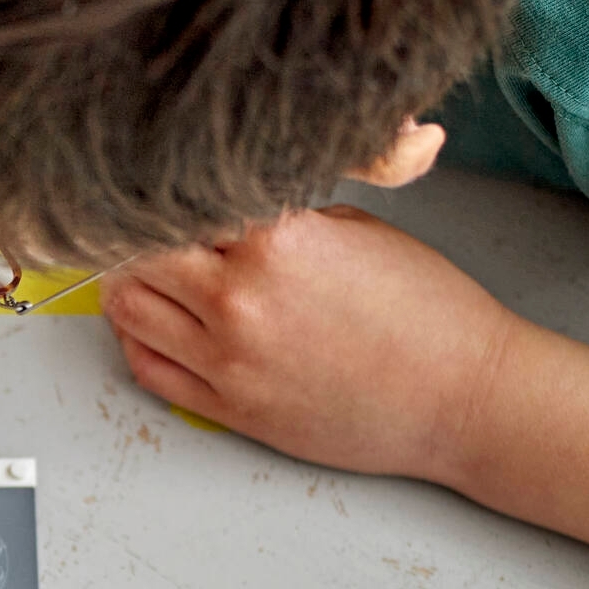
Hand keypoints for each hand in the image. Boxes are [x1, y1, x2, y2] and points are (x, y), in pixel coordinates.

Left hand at [101, 202, 588, 588]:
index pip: (175, 199)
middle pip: (136, 251)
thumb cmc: (427, 313)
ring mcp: (224, 360)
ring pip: (126, 308)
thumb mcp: (354, 230)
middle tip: (138, 223)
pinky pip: (145, 367)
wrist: (462, 398)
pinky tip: (154, 322)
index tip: (153, 180)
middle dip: (134, 232)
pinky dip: (136, 338)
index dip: (162, 187)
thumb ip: (277, 216)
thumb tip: (222, 206)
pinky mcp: (225, 408)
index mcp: (273, 242)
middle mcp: (236, 300)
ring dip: (127, 282)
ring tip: (144, 269)